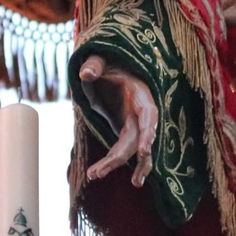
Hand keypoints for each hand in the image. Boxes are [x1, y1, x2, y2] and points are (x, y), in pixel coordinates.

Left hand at [78, 54, 158, 186]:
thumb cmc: (108, 63)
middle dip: (120, 156)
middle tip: (99, 172)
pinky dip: (118, 163)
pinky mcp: (127, 132)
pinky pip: (126, 151)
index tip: (144, 151)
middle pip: (136, 139)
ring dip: (118, 164)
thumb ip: (94, 65)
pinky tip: (101, 174)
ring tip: (96, 176)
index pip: (149, 114)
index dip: (148, 133)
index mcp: (139, 94)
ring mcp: (135, 124)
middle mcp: (141, 112)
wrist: (111, 70)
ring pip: (132, 149)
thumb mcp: (101, 60)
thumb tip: (86, 73)